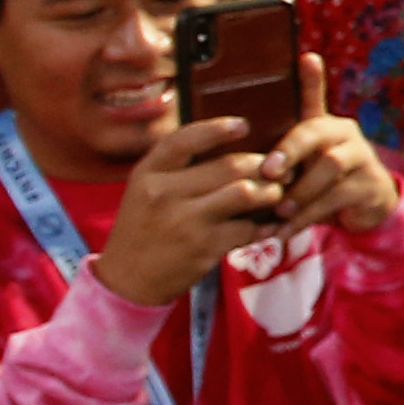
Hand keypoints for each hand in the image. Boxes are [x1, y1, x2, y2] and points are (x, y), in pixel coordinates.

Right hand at [87, 116, 283, 305]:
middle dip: (261, 166)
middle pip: (230, 166)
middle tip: (275, 171)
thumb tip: (229, 142)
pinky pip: (248, 228)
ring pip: (245, 193)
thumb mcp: (145, 190)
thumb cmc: (145, 226)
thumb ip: (177, 168)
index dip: (217, 129)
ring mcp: (185, 221)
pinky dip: (263, 225)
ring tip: (275, 194)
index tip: (243, 125)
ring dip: (269, 193)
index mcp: (148, 173)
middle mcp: (163, 193)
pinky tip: (268, 225)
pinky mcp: (204, 247)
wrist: (128, 278)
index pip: (184, 140)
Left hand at [265, 56, 398, 238]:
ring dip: (300, 189)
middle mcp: (345, 133)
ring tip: (279, 210)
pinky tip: (286, 230)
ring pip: (331, 165)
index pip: (313, 96)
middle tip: (268, 171)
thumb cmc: (319, 181)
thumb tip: (230, 152)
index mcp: (323, 123)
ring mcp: (361, 157)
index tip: (302, 60)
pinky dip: (306, 216)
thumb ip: (274, 156)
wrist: (365, 205)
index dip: (310, 78)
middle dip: (290, 149)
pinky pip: (336, 198)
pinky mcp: (370, 185)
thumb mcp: (299, 165)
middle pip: (317, 132)